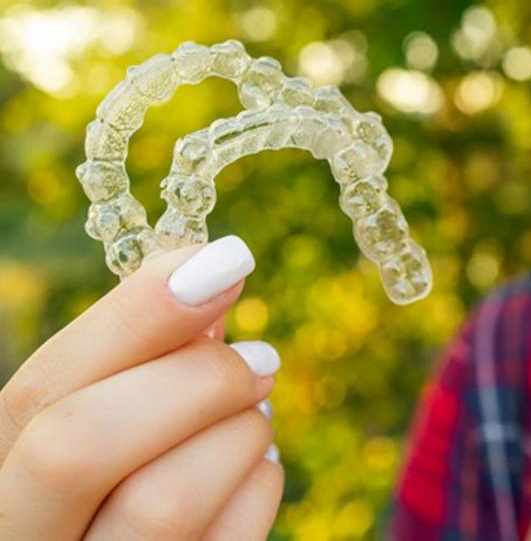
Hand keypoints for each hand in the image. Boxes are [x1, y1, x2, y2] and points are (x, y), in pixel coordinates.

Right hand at [0, 236, 283, 539]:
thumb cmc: (125, 470)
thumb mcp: (109, 414)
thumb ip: (142, 357)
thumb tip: (207, 276)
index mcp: (4, 474)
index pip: (43, 388)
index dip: (135, 314)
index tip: (223, 261)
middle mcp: (29, 536)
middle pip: (82, 444)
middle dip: (195, 379)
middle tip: (261, 357)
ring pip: (164, 502)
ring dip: (240, 431)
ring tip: (257, 410)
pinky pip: (231, 540)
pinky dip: (260, 482)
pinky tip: (254, 463)